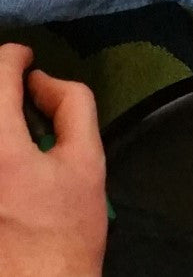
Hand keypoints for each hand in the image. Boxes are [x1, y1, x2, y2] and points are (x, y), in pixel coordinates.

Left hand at [0, 45, 105, 276]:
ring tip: (12, 124)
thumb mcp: (87, 162)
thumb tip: (43, 81)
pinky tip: (8, 160)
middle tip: (18, 91)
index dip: (13, 56)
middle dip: (0, 83)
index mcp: (0, 148)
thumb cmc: (65, 233)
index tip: (27, 60)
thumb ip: (72, 106)